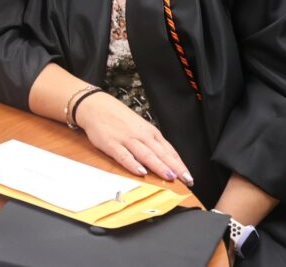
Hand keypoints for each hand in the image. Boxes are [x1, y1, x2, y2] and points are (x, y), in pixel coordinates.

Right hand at [75, 91, 192, 184]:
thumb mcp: (140, 127)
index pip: (169, 151)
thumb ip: (152, 143)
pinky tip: (140, 172)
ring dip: (158, 166)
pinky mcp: (111, 144)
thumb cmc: (118, 118)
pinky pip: (124, 155)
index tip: (189, 177)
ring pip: (146, 154)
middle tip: (186, 180)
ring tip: (169, 177)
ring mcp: (126, 139)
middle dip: (175, 168)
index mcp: (150, 132)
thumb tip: (166, 160)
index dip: (180, 165)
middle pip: (161, 154)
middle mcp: (141, 136)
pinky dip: (132, 164)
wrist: (96, 106)